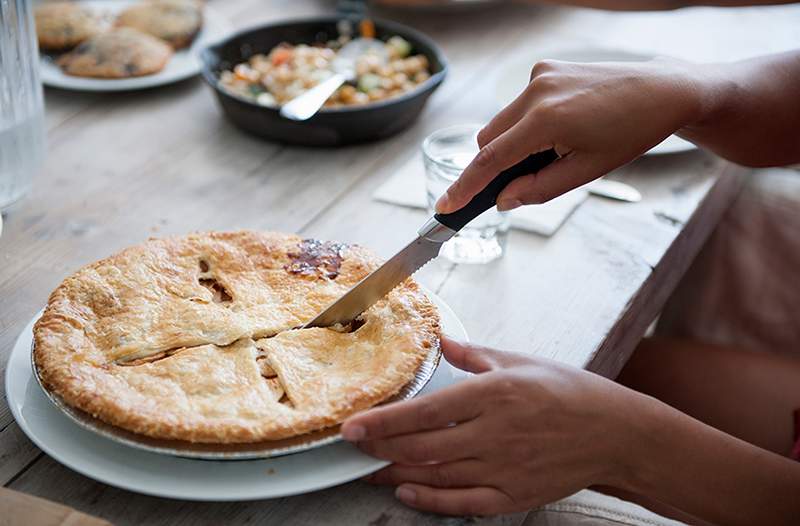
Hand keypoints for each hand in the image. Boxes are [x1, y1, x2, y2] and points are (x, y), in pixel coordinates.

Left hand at [341, 338, 640, 515]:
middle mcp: (496, 432)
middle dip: (381, 447)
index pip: (426, 411)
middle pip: (423, 446)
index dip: (384, 421)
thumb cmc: (568, 391)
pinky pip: (464, 503)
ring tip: (370, 468)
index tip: (352, 425)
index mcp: (495, 393)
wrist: (614, 432)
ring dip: (397, 473)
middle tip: (353, 445)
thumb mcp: (520, 361)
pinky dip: (432, 501)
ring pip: (437, 475)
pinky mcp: (515, 494)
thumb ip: (474, 354)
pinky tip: (408, 493)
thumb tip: (441, 340)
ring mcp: (505, 467)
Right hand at [436, 58, 705, 212]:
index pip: (491, 159)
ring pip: (502, 122)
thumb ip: (538, 189)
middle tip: (518, 185)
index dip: (465, 186)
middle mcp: (536, 91)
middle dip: (494, 165)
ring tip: (554, 150)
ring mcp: (539, 75)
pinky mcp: (545, 68)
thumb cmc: (630, 133)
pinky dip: (525, 124)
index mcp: (547, 120)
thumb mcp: (586, 171)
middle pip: (489, 139)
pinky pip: (518, 105)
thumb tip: (503, 200)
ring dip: (512, 144)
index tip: (445, 206)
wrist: (661, 91)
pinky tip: (560, 128)